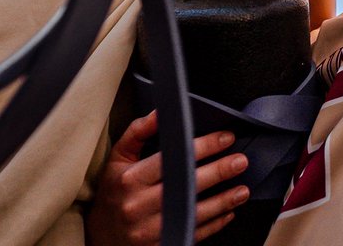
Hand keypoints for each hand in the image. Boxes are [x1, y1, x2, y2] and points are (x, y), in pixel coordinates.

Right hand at [86, 111, 249, 245]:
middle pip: (186, 187)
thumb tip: (162, 111)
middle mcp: (139, 206)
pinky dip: (212, 225)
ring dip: (222, 202)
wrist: (99, 237)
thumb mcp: (118, 158)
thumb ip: (138, 132)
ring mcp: (149, 231)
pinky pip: (190, 235)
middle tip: (241, 161)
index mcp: (131, 179)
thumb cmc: (113, 191)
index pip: (172, 160)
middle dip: (218, 172)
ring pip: (192, 215)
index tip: (225, 138)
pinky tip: (228, 213)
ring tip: (243, 189)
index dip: (202, 147)